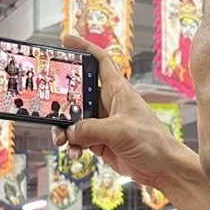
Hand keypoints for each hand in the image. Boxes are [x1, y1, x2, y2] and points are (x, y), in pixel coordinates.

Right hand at [52, 35, 188, 188]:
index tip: (65, 40)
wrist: (163, 169)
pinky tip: (75, 153)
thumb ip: (92, 129)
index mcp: (118, 91)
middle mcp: (109, 104)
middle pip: (78, 92)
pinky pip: (78, 138)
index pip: (99, 61)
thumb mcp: (121, 131)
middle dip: (61, 99)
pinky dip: (72, 145)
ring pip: (74, 119)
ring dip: (64, 128)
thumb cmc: (153, 143)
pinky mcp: (100, 141)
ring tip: (60, 139)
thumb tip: (70, 130)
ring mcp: (103, 123)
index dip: (84, 48)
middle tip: (47, 106)